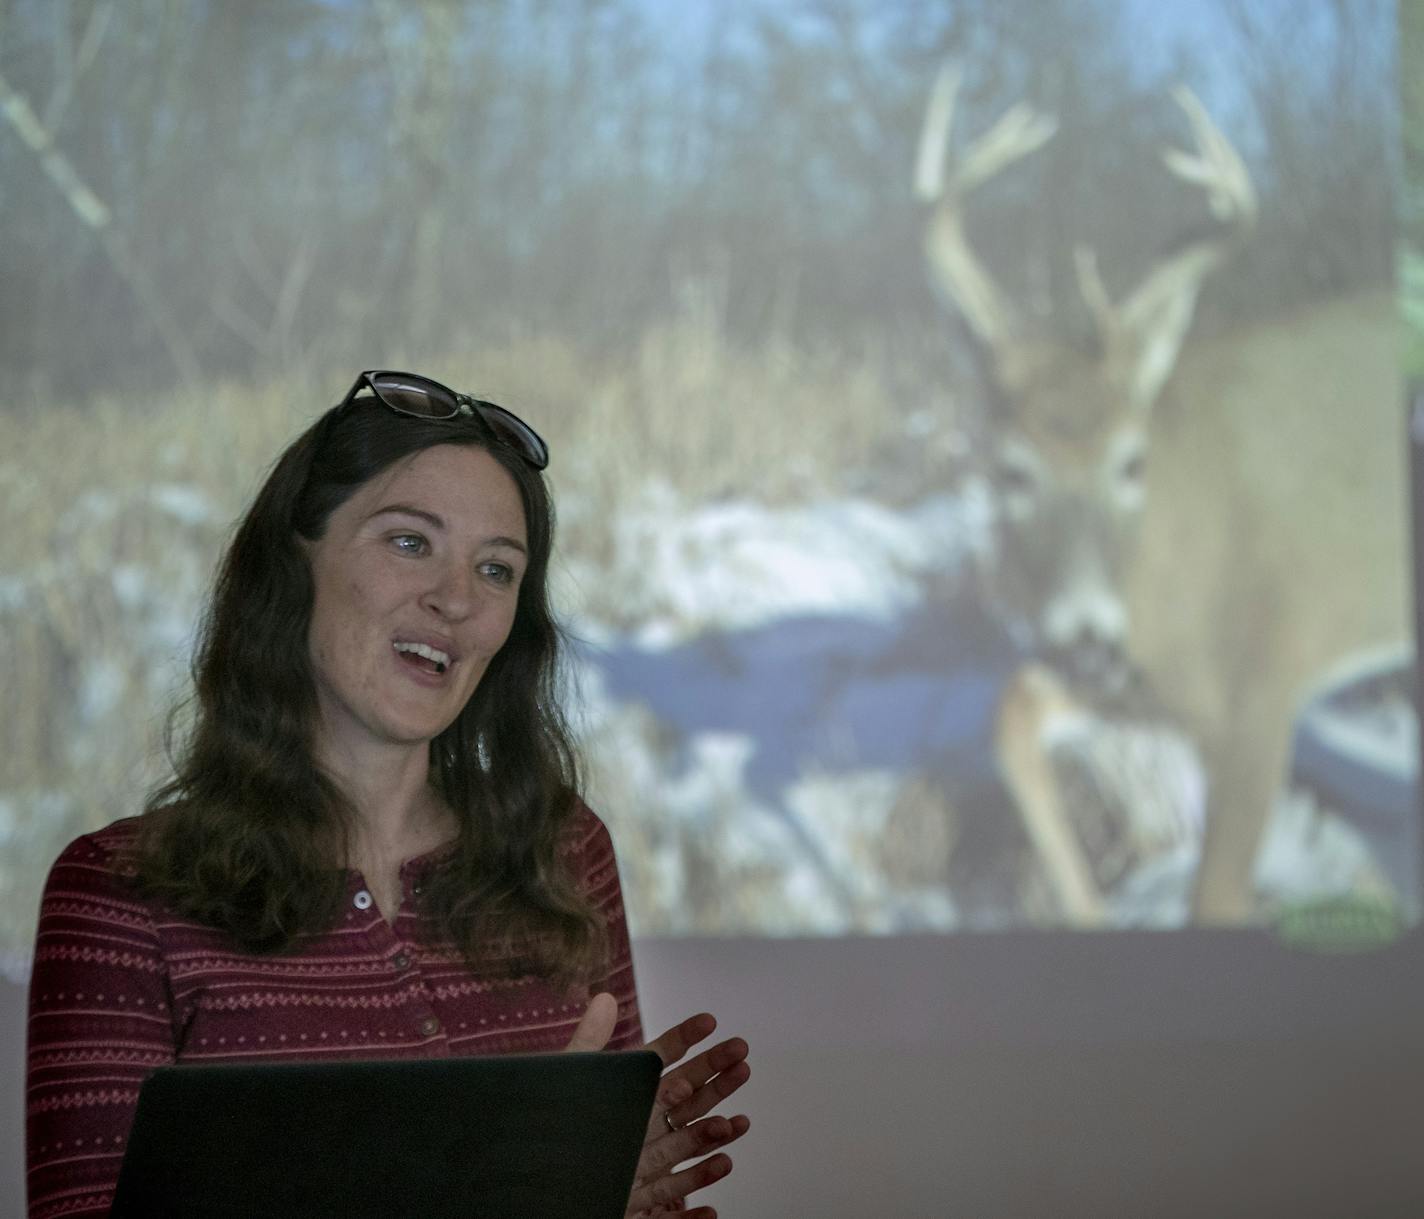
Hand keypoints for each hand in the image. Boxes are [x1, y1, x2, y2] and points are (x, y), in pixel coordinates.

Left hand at [565, 1000, 750, 1218]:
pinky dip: (690, 1212)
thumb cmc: (551, 1133)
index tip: (709, 1021)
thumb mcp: (569, 1079)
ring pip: (684, 1149)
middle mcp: (638, 1127)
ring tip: (737, 1123)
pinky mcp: (634, 1204)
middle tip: (740, 1054)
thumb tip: (604, 999)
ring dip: (712, 1138)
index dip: (684, 1040)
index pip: (660, 1062)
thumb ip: (589, 1041)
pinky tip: (710, 1207)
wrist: (532, 1191)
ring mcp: (640, 1166)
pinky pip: (667, 1208)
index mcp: (624, 1096)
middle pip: (685, 1099)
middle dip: (715, 1078)